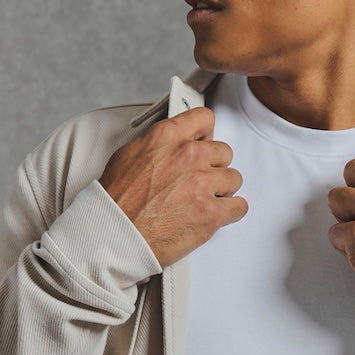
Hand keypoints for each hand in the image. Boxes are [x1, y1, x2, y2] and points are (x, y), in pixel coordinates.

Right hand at [99, 107, 247, 267]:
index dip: (205, 134)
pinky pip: (239, 206)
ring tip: (203, 201)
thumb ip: (159, 145)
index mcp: (166, 137)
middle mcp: (187, 156)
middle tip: (199, 181)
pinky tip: (215, 215)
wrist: (114, 236)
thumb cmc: (116, 202)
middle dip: (214, 166)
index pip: (204, 119)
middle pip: (223, 152)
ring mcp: (202, 184)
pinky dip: (230, 212)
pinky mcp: (211, 212)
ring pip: (234, 178)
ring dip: (222, 190)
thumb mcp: (129, 155)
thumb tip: (174, 144)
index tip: (204, 143)